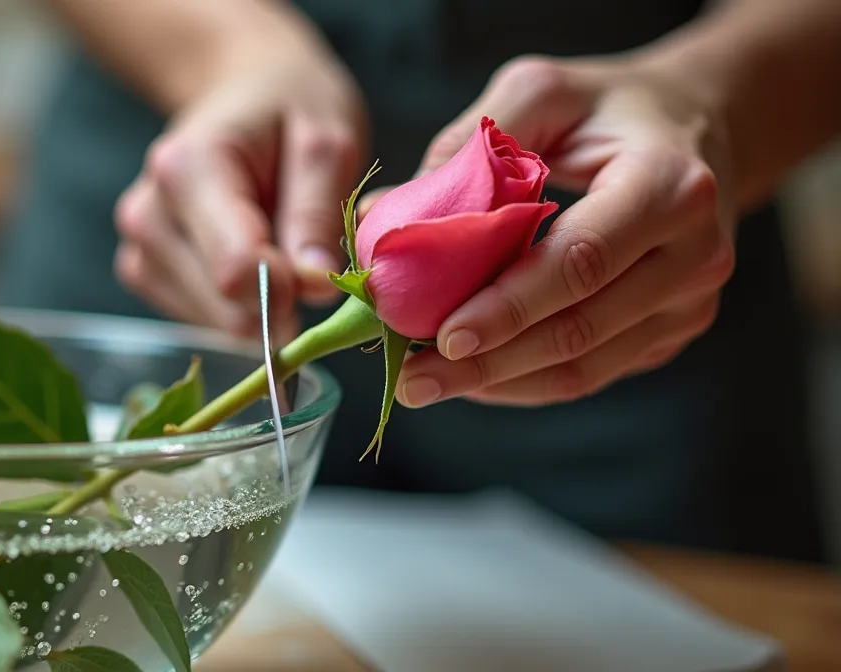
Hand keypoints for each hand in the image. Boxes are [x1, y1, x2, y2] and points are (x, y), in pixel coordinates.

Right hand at [113, 36, 366, 342]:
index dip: (288, 289)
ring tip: (273, 240)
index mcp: (187, 167)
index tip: (320, 275)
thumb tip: (314, 285)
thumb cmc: (287, 109)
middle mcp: (147, 212)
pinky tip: (248, 256)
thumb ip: (319, 214)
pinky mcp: (141, 270)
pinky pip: (201, 318)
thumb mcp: (326, 141)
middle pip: (223, 304)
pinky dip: (237, 304)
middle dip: (280, 297)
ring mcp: (137, 245)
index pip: (234, 269)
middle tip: (306, 252)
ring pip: (214, 320)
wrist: (240, 92)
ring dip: (260, 301)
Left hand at [389, 55, 735, 406]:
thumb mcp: (542, 92)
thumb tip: (380, 217)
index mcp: (669, 185)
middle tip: (412, 380)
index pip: (580, 262)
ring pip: (585, 366)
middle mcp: (694, 253)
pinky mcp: (671, 332)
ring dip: (499, 382)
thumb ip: (467, 145)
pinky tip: (471, 376)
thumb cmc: (606, 109)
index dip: (510, 307)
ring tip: (427, 383)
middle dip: (488, 362)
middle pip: (579, 328)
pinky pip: (591, 372)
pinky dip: (524, 381)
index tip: (443, 336)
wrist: (696, 128)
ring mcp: (689, 302)